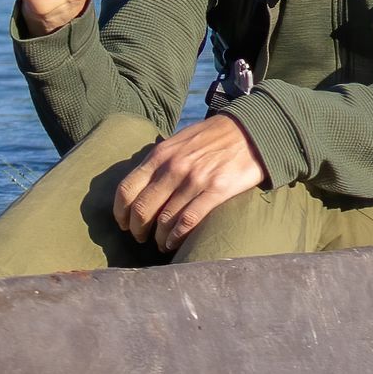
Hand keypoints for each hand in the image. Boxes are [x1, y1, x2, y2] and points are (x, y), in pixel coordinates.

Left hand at [113, 114, 264, 252]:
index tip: (124, 224)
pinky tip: (175, 243)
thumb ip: (160, 160)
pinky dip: (178, 237)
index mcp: (160, 155)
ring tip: (161, 244)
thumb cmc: (213, 136)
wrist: (251, 129)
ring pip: (165, 219)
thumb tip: (142, 184)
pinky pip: (189, 220)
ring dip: (160, 238)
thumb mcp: (179, 141)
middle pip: (143, 209)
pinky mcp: (217, 190)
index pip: (127, 189)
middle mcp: (174, 167)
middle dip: (138, 230)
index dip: (121, 213)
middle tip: (141, 238)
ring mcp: (195, 179)